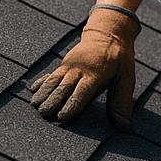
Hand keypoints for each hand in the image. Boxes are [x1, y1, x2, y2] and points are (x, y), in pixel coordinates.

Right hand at [29, 8, 137, 128]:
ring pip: (55, 80)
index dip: (72, 105)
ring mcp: (70, 65)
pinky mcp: (65, 63)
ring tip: (34, 104)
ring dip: (44, 92)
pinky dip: (42, 82)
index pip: (82, 92)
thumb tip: (124, 127)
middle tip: (43, 114)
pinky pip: (52, 74)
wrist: (109, 33)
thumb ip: (122, 102)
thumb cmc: (119, 58)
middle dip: (53, 101)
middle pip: (64, 87)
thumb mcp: (126, 78)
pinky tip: (34, 90)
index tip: (62, 117)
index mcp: (96, 75)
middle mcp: (80, 70)